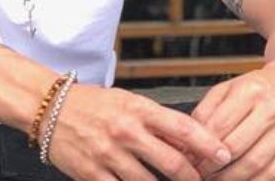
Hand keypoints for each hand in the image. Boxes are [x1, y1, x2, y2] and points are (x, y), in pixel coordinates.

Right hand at [47, 84, 234, 180]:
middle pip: (173, 163)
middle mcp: (126, 132)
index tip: (224, 155)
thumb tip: (191, 140)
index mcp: (139, 109)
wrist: (50, 108)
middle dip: (194, 177)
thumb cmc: (94, 104)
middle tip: (203, 180)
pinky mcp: (92, 175)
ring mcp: (109, 155)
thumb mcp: (129, 102)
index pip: (183, 128)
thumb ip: (157, 121)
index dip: (208, 145)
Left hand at [190, 60, 274, 179]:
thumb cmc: (259, 87)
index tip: (190, 159)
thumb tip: (187, 140)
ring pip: (254, 164)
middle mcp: (271, 109)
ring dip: (230, 179)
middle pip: (235, 147)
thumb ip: (206, 110)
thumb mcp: (229, 87)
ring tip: (215, 180)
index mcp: (250, 91)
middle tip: (199, 173)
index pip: (219, 126)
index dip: (200, 147)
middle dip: (212, 166)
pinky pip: (272, 174)